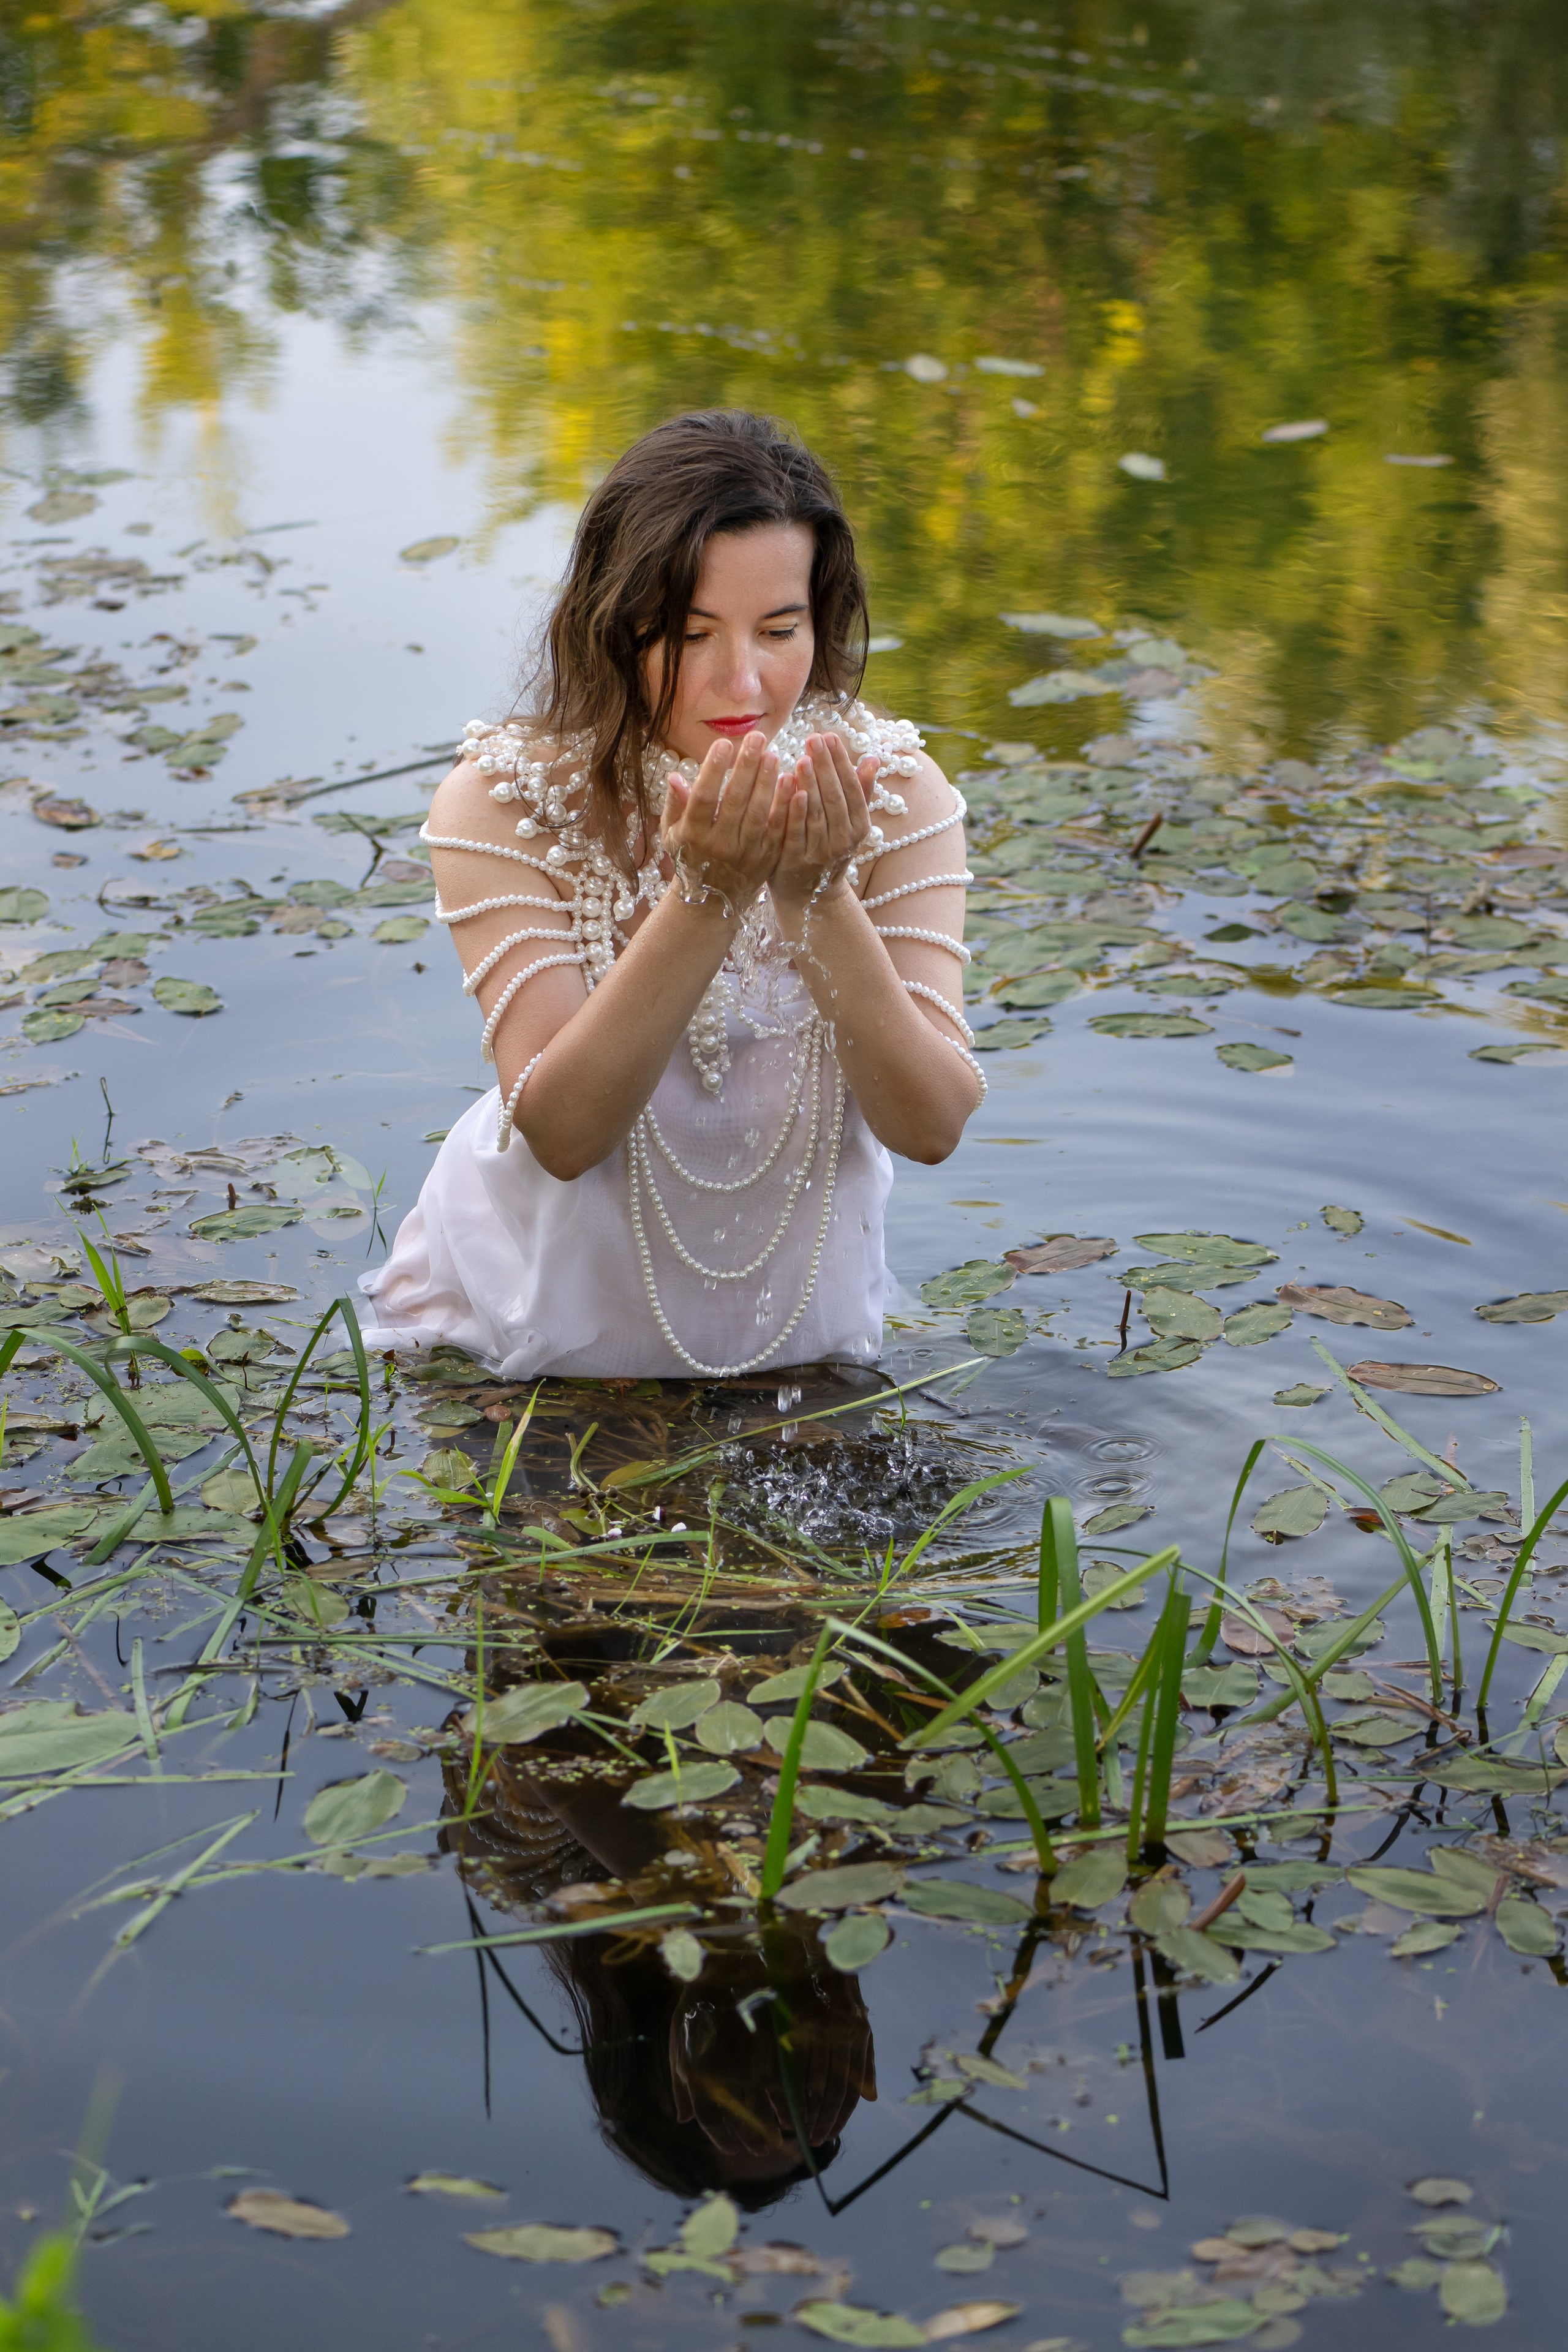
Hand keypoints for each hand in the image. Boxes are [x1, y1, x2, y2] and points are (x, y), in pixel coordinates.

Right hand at [660, 733, 790, 917]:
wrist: (711, 902)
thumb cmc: (689, 858)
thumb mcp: (673, 833)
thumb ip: (675, 805)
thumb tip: (674, 775)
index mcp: (693, 835)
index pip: (704, 797)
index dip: (714, 769)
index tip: (724, 743)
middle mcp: (719, 846)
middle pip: (735, 801)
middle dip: (746, 767)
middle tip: (757, 737)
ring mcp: (745, 854)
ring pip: (758, 814)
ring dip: (767, 782)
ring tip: (773, 754)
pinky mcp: (766, 860)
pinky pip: (777, 829)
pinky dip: (785, 806)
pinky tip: (792, 783)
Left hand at [768, 731, 878, 919]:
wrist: (808, 895)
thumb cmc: (827, 848)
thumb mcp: (848, 823)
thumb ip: (859, 791)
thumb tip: (874, 758)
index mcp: (859, 828)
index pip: (852, 789)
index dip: (842, 763)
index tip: (830, 736)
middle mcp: (843, 842)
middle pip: (836, 798)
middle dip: (826, 767)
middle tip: (814, 738)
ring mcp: (820, 853)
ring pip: (817, 813)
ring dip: (811, 783)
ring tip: (803, 756)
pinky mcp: (796, 861)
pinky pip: (795, 831)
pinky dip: (794, 809)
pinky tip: (789, 786)